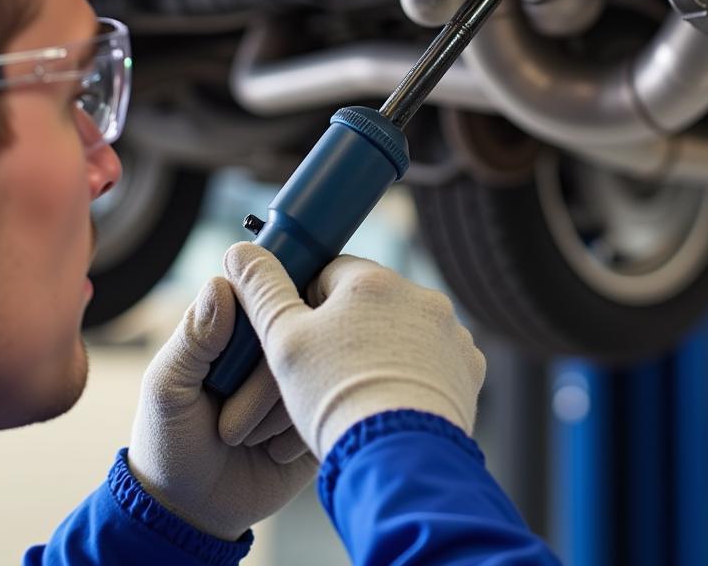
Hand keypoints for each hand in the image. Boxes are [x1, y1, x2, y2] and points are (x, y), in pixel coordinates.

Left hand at [128, 276, 316, 540]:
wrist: (194, 512)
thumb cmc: (170, 441)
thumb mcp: (168, 388)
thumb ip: (193, 337)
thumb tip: (222, 285)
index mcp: (234, 322)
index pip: (265, 288)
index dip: (263, 313)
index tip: (252, 349)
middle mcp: (272, 340)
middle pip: (296, 325)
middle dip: (264, 381)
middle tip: (230, 424)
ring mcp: (301, 374)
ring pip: (316, 365)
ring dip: (278, 411)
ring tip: (246, 440)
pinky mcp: (321, 408)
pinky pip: (330, 403)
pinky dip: (300, 430)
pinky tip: (274, 451)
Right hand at [223, 243, 486, 460]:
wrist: (398, 459)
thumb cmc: (334, 398)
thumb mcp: (283, 342)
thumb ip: (262, 290)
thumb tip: (238, 249)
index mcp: (372, 280)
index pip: (330, 273)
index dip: (308, 304)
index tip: (300, 337)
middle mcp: (420, 296)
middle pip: (372, 302)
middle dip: (349, 329)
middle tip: (326, 371)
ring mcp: (450, 332)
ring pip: (405, 331)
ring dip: (385, 349)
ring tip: (360, 391)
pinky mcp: (469, 368)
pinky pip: (436, 361)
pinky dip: (417, 375)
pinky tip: (394, 400)